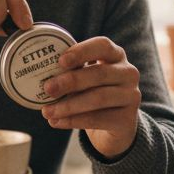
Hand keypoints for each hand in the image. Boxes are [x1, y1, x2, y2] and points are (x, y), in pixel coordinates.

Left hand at [40, 37, 140, 158]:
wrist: (115, 127)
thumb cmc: (94, 93)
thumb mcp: (85, 78)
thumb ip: (71, 72)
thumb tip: (41, 76)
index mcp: (116, 55)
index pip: (102, 45)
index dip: (82, 51)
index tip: (60, 61)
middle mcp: (128, 73)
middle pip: (99, 73)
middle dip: (70, 81)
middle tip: (47, 88)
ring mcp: (131, 96)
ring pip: (98, 98)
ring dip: (69, 105)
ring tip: (47, 111)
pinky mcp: (127, 119)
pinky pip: (98, 119)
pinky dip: (74, 121)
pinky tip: (56, 122)